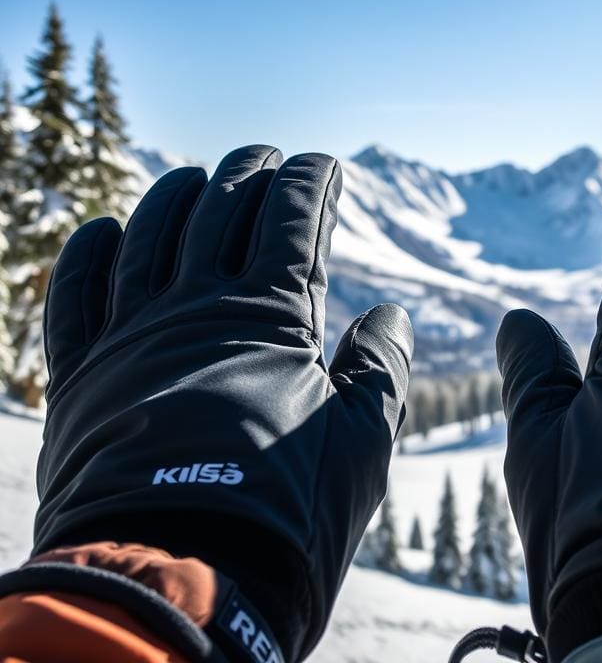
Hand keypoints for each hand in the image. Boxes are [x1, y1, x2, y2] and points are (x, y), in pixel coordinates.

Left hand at [36, 146, 412, 660]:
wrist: (178, 580)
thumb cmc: (286, 512)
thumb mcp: (364, 439)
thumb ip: (380, 365)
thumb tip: (392, 314)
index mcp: (268, 316)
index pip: (292, 218)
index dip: (311, 181)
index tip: (325, 164)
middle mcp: (195, 308)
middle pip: (222, 210)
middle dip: (249, 172)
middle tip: (266, 157)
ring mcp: (131, 336)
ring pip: (147, 235)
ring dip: (174, 196)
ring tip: (195, 178)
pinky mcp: (81, 377)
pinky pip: (74, 295)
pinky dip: (86, 255)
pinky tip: (101, 229)